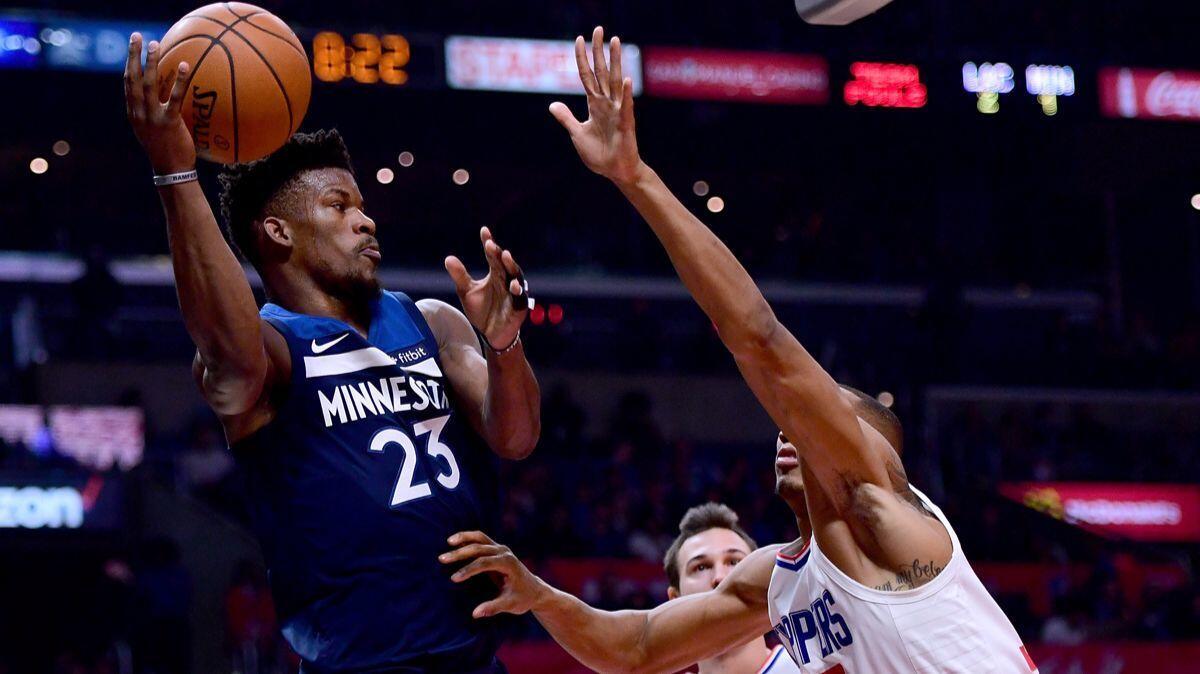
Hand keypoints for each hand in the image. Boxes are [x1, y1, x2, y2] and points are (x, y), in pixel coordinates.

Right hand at [124, 33, 195, 174]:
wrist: (171, 171)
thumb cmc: (167, 149)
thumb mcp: (155, 128)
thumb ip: (156, 108)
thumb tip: (167, 87)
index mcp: (134, 113)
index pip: (128, 84)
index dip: (129, 63)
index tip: (132, 46)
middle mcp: (139, 113)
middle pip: (133, 79)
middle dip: (133, 56)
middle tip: (137, 36)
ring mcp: (152, 117)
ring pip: (148, 84)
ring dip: (151, 62)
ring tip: (155, 44)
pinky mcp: (168, 122)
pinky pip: (173, 97)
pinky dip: (178, 80)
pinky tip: (184, 66)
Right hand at [440, 531, 548, 617]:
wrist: (534, 590)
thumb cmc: (522, 598)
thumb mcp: (510, 605)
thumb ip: (493, 608)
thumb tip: (475, 614)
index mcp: (508, 563)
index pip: (484, 563)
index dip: (468, 570)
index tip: (454, 579)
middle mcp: (504, 552)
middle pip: (479, 548)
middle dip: (460, 553)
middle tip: (442, 559)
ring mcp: (501, 548)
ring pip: (479, 538)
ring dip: (463, 538)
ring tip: (448, 542)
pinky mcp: (496, 549)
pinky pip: (480, 540)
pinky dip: (468, 539)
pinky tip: (455, 541)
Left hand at [444, 227, 528, 351]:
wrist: (489, 334)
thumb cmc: (481, 311)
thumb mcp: (467, 291)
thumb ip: (460, 275)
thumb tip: (448, 258)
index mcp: (495, 274)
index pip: (492, 256)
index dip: (488, 243)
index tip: (484, 231)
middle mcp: (506, 280)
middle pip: (504, 264)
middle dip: (498, 253)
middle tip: (490, 244)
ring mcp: (514, 293)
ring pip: (515, 276)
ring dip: (511, 266)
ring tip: (504, 256)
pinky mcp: (519, 306)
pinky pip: (520, 297)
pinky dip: (518, 291)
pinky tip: (513, 285)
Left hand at [549, 26, 643, 185]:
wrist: (615, 171)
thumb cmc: (599, 154)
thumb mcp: (576, 134)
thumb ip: (566, 118)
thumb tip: (552, 105)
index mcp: (595, 104)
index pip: (586, 76)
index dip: (582, 58)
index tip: (579, 39)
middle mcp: (607, 103)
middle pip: (601, 71)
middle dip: (599, 50)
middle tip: (599, 29)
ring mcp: (617, 111)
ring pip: (614, 81)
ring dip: (615, 61)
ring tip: (615, 41)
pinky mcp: (625, 123)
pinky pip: (625, 106)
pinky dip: (624, 93)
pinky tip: (624, 78)